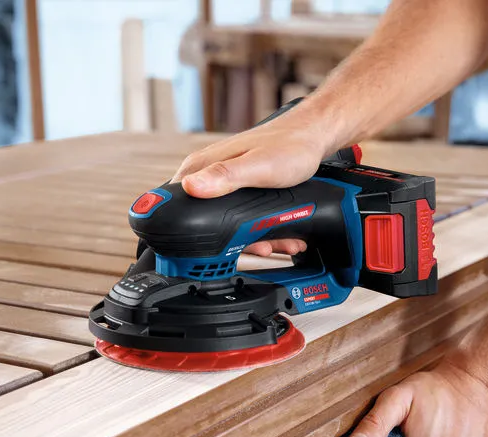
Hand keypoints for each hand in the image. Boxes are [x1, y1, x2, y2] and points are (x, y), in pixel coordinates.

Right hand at [172, 108, 332, 255]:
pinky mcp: (239, 190)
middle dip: (232, 244)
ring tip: (276, 245)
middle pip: (203, 220)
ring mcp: (223, 183)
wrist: (313, 136)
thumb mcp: (258, 165)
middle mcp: (208, 175)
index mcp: (202, 167)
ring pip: (227, 224)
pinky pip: (242, 218)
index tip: (210, 250)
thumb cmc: (289, 145)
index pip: (174, 203)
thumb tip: (190, 187)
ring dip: (252, 241)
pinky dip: (261, 232)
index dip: (187, 231)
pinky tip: (278, 237)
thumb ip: (225, 176)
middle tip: (260, 249)